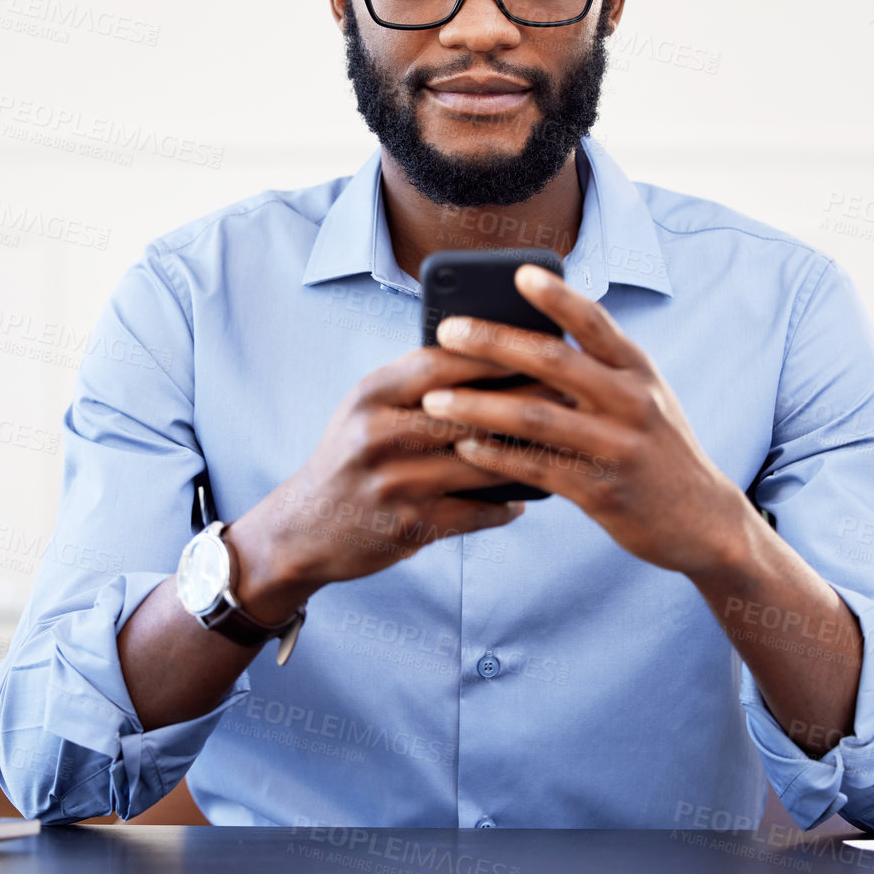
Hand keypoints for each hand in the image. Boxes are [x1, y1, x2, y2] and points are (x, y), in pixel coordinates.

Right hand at [227, 344, 534, 621]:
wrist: (303, 528)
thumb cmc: (350, 457)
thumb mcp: (365, 407)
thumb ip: (416, 382)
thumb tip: (490, 352)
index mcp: (371, 395)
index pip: (441, 363)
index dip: (494, 354)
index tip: (539, 345)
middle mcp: (379, 435)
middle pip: (470, 412)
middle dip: (526, 404)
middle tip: (571, 396)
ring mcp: (395, 483)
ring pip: (481, 464)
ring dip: (526, 458)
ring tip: (561, 447)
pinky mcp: (409, 526)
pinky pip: (475, 512)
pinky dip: (503, 507)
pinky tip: (523, 500)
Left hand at [419, 264, 761, 578]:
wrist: (703, 522)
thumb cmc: (656, 450)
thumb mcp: (643, 399)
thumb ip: (598, 370)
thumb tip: (526, 340)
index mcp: (638, 371)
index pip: (595, 321)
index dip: (557, 296)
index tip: (517, 272)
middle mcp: (632, 402)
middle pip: (553, 361)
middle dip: (493, 342)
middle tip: (445, 331)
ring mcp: (618, 447)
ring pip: (536, 417)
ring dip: (478, 405)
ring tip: (433, 399)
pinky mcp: (602, 492)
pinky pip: (538, 467)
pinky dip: (496, 455)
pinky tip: (464, 447)